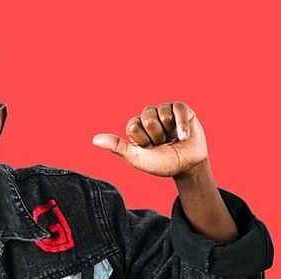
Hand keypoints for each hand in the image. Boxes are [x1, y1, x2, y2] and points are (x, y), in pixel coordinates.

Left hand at [91, 101, 207, 177]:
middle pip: (147, 117)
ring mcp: (165, 111)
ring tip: (172, 139)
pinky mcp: (182, 109)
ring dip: (169, 131)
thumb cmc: (161, 163)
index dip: (142, 140)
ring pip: (162, 113)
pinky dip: (181, 125)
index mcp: (136, 127)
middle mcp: (149, 117)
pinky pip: (178, 108)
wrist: (186, 167)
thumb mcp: (136, 158)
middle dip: (155, 135)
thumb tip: (94, 139)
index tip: (148, 149)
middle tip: (161, 144)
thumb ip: (117, 147)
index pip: (133, 125)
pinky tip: (183, 137)